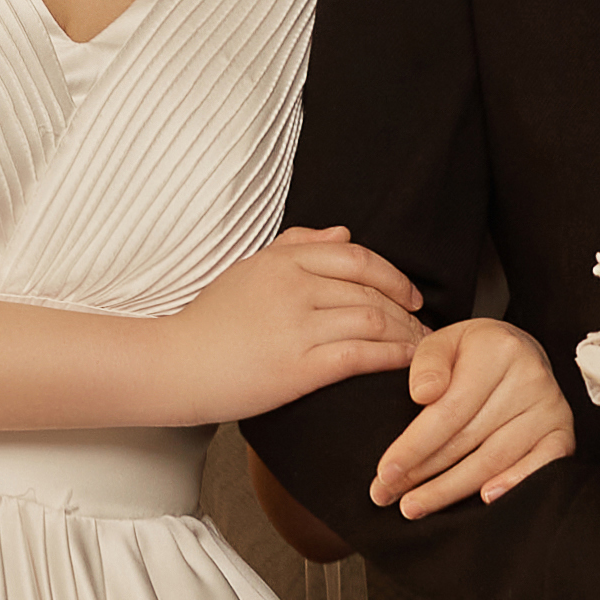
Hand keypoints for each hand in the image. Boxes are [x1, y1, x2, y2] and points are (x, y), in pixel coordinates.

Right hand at [165, 227, 423, 424]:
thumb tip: (343, 231)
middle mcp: (293, 286)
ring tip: (421, 350)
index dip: (394, 276)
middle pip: (371, 289)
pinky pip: (360, 355)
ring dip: (406, 335)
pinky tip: (406, 364)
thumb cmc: (209, 323)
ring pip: (373, 320)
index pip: (357, 257)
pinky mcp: (298, 367)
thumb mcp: (248, 270)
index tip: (410, 296)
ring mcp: (296, 326)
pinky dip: (392, 358)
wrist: (174, 366)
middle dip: (407, 310)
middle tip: (425, 327)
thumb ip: (295, 246)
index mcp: (283, 260)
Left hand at [373, 315, 575, 519]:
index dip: (414, 446)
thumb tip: (423, 395)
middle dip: (423, 474)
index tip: (385, 472)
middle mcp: (530, 377)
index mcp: (498, 350)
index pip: (449, 410)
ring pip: (495, 460)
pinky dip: (514, 483)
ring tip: (416, 505)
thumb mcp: (445, 342)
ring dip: (452, 489)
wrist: (520, 351)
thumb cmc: (476, 352)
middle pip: (468, 440)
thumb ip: (427, 363)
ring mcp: (551, 407)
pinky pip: (540, 465)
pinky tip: (485, 498)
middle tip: (388, 495)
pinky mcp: (563, 432)